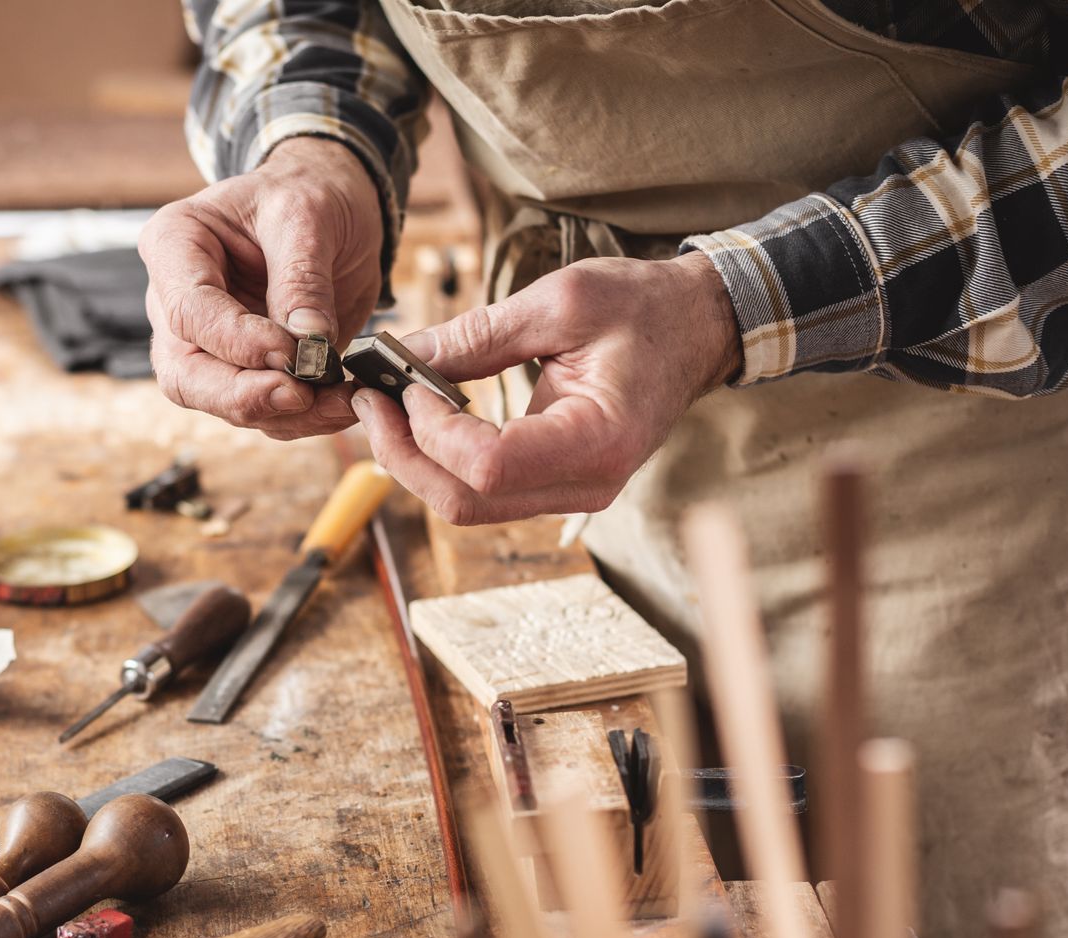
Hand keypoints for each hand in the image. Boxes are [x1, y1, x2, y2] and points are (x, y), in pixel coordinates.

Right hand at [140, 137, 383, 439]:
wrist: (331, 205)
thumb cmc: (308, 193)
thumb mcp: (308, 216)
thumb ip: (302, 279)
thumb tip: (307, 343)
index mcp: (174, 245)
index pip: (190, 311)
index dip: (238, 341)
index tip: (293, 349)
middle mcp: (176, 301)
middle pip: (186, 374)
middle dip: (243, 396)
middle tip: (300, 397)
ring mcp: (205, 342)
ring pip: (220, 402)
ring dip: (280, 414)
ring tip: (338, 401)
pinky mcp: (242, 370)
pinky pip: (261, 410)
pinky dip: (301, 417)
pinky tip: (340, 404)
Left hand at [353, 254, 740, 523]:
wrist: (695, 328)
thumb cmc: (641, 307)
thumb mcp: (559, 302)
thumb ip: (478, 335)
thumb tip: (403, 355)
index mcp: (598, 440)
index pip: (488, 466)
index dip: (432, 432)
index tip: (405, 384)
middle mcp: (586, 485)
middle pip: (466, 502)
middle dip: (404, 455)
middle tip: (371, 400)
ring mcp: (572, 493)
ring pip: (467, 505)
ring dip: (415, 461)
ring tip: (388, 405)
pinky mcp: (555, 484)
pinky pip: (483, 490)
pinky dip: (441, 460)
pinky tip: (420, 419)